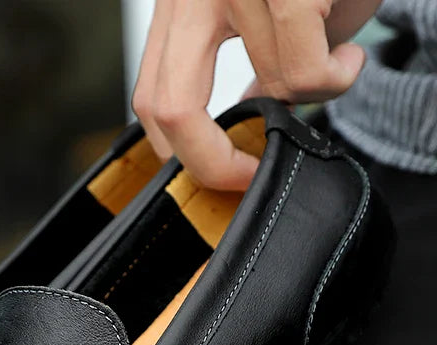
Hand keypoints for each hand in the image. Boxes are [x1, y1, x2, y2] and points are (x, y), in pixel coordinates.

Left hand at [132, 0, 381, 189]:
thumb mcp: (265, 21)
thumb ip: (244, 73)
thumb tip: (236, 131)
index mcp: (180, 5)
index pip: (150, 100)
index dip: (181, 153)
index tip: (221, 173)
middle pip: (172, 108)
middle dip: (212, 163)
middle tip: (250, 175)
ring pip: (268, 86)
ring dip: (311, 94)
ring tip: (333, 65)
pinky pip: (303, 70)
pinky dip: (333, 80)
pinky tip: (348, 61)